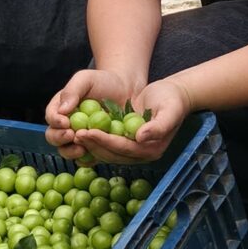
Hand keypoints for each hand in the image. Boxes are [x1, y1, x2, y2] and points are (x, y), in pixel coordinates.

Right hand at [43, 69, 142, 160]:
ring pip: (67, 151)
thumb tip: (62, 111)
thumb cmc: (104, 82)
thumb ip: (72, 91)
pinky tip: (94, 155)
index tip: (65, 122)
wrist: (126, 91)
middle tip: (72, 135)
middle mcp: (66, 126)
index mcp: (60, 109)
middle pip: (54, 137)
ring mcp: (78, 139)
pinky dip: (87, 160)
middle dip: (60, 138)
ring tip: (82, 147)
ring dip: (71, 152)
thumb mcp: (86, 79)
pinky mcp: (93, 149)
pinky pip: (86, 160)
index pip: (51, 117)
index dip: (55, 122)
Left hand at [47, 74, 189, 165]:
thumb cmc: (171, 99)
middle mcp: (142, 154)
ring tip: (75, 134)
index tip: (88, 132)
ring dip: (91, 145)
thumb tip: (140, 138)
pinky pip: (107, 147)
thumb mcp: (170, 110)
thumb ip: (159, 126)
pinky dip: (94, 143)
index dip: (104, 141)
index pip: (124, 148)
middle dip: (94, 145)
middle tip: (76, 134)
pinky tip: (81, 135)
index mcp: (152, 149)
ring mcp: (134, 151)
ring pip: (108, 153)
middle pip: (113, 154)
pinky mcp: (126, 144)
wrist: (172, 94)